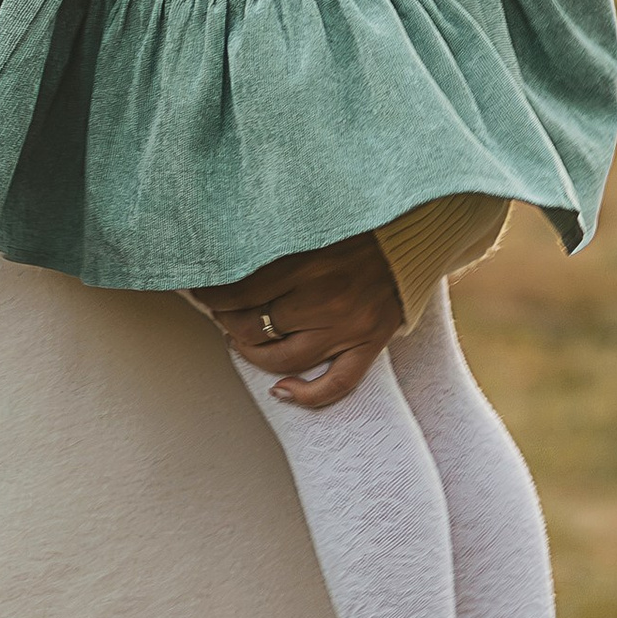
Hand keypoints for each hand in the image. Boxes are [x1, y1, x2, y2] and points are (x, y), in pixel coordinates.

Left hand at [190, 234, 403, 411]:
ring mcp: (349, 326)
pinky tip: (282, 390)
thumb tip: (224, 252)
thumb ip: (273, 241)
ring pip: (284, 359)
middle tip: (218, 313)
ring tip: (240, 340)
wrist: (415, 231)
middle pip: (255, 327)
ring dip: (252, 354)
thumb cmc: (356, 224)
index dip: (212, 297)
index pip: (240, 292)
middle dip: (227, 322)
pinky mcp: (371, 342)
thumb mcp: (309, 222)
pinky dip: (307, 395)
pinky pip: (337, 383)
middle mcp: (326, 298)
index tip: (201, 291)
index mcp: (307, 262)